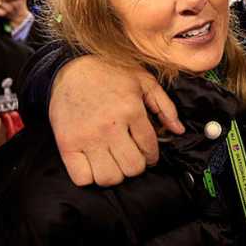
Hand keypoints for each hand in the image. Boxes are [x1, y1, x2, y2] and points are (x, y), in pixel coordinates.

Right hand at [48, 56, 182, 186]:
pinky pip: (82, 178)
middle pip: (132, 168)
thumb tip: (178, 129)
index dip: (151, 156)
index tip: (145, 154)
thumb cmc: (106, 73)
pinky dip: (88, 176)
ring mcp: (87, 137)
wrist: (68, 67)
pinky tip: (92, 164)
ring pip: (109, 177)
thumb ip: (164, 104)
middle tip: (129, 156)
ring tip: (111, 161)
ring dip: (113, 173)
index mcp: (130, 110)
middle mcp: (110, 126)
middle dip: (134, 165)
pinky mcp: (67, 143)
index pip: (150, 149)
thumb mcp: (142, 80)